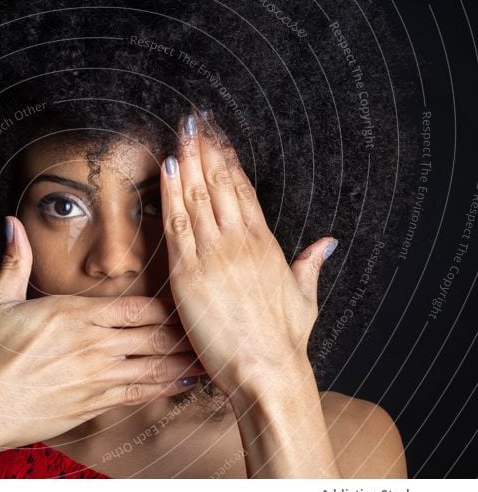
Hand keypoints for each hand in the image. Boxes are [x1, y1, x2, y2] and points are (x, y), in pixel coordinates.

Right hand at [0, 216, 205, 453]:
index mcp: (74, 314)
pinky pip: (141, 394)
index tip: (188, 295)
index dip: (168, 301)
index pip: (136, 304)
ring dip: (185, 358)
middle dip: (186, 328)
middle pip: (154, 332)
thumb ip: (15, 262)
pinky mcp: (93, 404)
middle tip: (217, 322)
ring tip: (213, 351)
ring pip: (155, 364)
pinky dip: (167, 387)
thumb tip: (13, 223)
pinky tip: (187, 383)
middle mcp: (93, 344)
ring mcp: (96, 376)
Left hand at [159, 111, 337, 396]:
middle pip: (218, 185)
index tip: (218, 139)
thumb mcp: (304, 298)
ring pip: (196, 197)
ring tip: (179, 135)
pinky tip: (165, 169)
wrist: (267, 369)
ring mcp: (213, 254)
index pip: (243, 191)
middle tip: (194, 122)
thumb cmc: (284, 340)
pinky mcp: (188, 272)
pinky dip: (170, 193)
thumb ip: (311, 265)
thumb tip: (327, 243)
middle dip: (205, 151)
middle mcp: (239, 241)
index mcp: (266, 244)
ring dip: (186, 163)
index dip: (228, 161)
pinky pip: (176, 224)